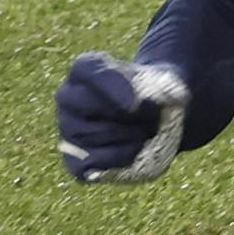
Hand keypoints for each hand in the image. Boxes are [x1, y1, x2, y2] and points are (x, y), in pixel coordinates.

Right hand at [55, 52, 189, 183]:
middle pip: (86, 104)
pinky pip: (84, 166)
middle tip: (145, 122)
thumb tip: (138, 106)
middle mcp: (68, 95)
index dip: (111, 86)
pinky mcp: (73, 159)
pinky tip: (133, 154)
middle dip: (120, 117)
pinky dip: (113, 162)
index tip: (134, 104)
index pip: (89, 69)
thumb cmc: (157, 94)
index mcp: (86, 68)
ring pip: (89, 136)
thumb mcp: (166, 85)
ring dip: (123, 139)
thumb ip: (158, 91)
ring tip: (142, 134)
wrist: (158, 116)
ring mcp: (67, 127)